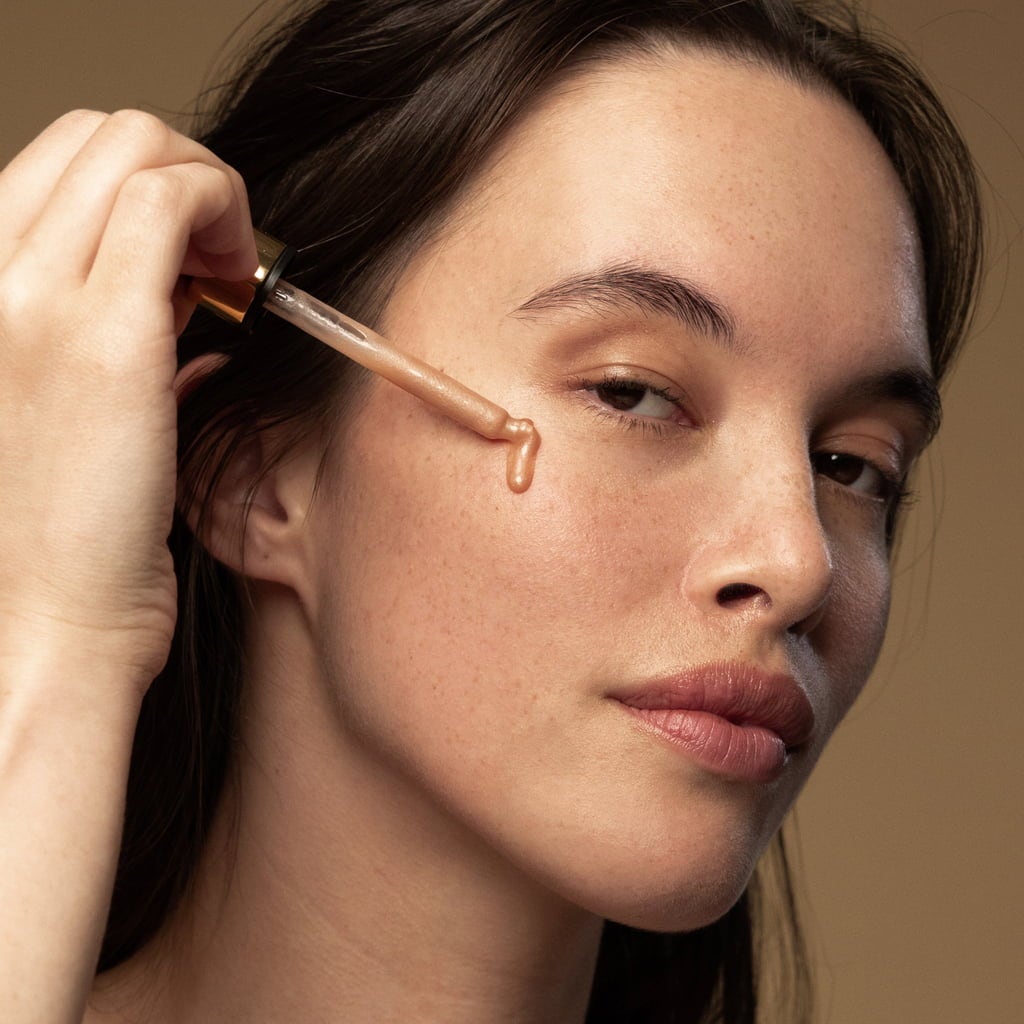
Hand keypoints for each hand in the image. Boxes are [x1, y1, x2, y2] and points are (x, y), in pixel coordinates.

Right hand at [0, 109, 255, 691]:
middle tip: (224, 254)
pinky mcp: (102, 338)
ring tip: (235, 271)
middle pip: (98, 133)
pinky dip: (225, 213)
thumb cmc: (67, 539)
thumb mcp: (76, 422)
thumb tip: (195, 320)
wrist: (46, 624)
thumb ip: (124, 354)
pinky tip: (246, 282)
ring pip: (133, 143)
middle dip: (183, 169)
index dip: (147, 187)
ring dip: (209, 186)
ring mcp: (32, 299)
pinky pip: (169, 201)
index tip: (198, 256)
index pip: (62, 165)